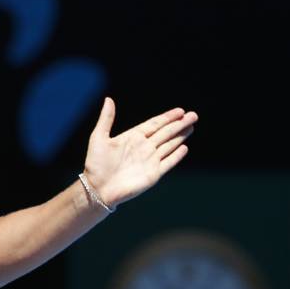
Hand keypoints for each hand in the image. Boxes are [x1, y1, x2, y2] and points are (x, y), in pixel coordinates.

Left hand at [83, 98, 197, 208]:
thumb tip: (108, 99)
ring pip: (169, 145)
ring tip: (192, 127)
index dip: (167, 117)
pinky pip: (168, 162)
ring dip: (181, 136)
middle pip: (166, 132)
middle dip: (180, 124)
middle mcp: (143, 147)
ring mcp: (150, 160)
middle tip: (193, 115)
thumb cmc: (95, 164)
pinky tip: (184, 147)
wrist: (98, 189)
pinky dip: (177, 155)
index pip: (155, 124)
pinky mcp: (153, 174)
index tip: (180, 110)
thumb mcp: (99, 138)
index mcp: (132, 137)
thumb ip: (106, 119)